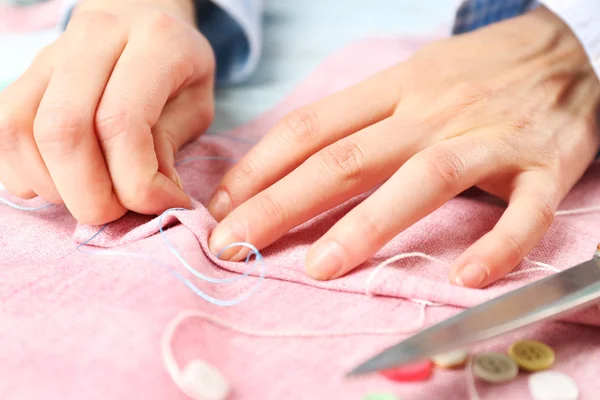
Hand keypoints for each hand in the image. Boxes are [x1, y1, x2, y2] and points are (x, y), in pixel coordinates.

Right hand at [0, 0, 214, 223]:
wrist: (142, 16)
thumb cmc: (177, 69)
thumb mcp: (197, 103)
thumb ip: (170, 145)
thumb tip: (145, 197)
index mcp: (155, 42)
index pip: (122, 121)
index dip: (139, 182)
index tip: (166, 203)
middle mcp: (95, 38)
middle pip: (64, 130)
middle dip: (90, 195)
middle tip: (118, 212)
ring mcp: (51, 54)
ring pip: (22, 132)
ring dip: (54, 188)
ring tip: (93, 195)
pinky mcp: (24, 75)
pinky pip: (3, 133)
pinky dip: (26, 174)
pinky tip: (62, 182)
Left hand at [207, 7, 599, 287]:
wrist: (563, 46)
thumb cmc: (472, 72)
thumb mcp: (408, 78)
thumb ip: (356, 121)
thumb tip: (290, 162)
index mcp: (395, 90)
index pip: (313, 128)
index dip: (261, 169)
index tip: (222, 208)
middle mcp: (432, 112)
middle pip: (347, 159)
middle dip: (282, 205)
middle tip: (234, 246)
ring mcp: (488, 138)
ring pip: (422, 179)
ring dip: (368, 225)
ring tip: (321, 268)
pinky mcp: (545, 164)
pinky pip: (523, 211)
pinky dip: (498, 245)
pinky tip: (465, 277)